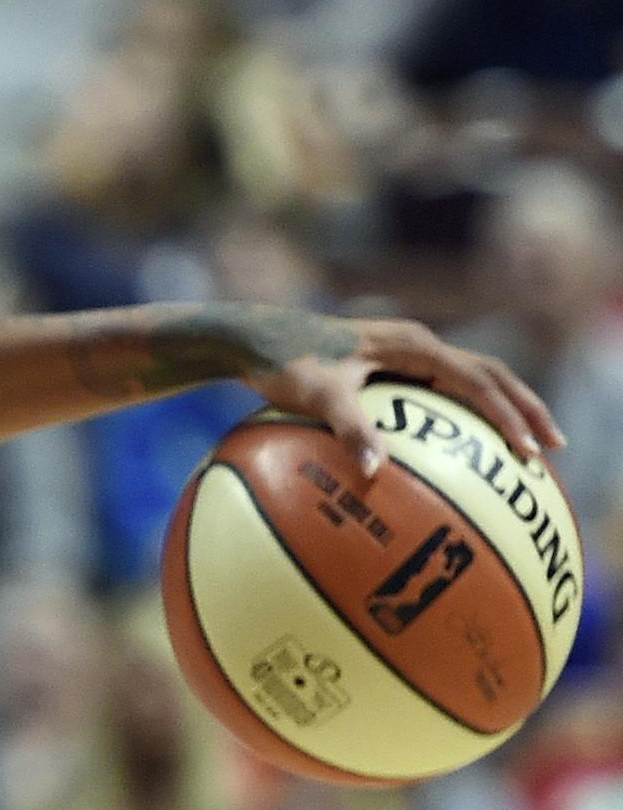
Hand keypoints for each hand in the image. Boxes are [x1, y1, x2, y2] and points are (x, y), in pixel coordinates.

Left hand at [238, 311, 563, 479]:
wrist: (256, 338)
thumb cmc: (284, 363)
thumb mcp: (316, 395)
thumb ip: (349, 428)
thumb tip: (376, 471)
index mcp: (412, 343)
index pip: (476, 380)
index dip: (506, 415)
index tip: (527, 449)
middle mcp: (419, 343)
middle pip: (490, 374)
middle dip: (525, 408)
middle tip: (553, 446)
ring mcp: (409, 352)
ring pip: (474, 377)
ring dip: (505, 406)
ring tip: (530, 444)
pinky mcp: (396, 365)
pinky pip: (446, 387)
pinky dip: (470, 411)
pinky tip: (471, 444)